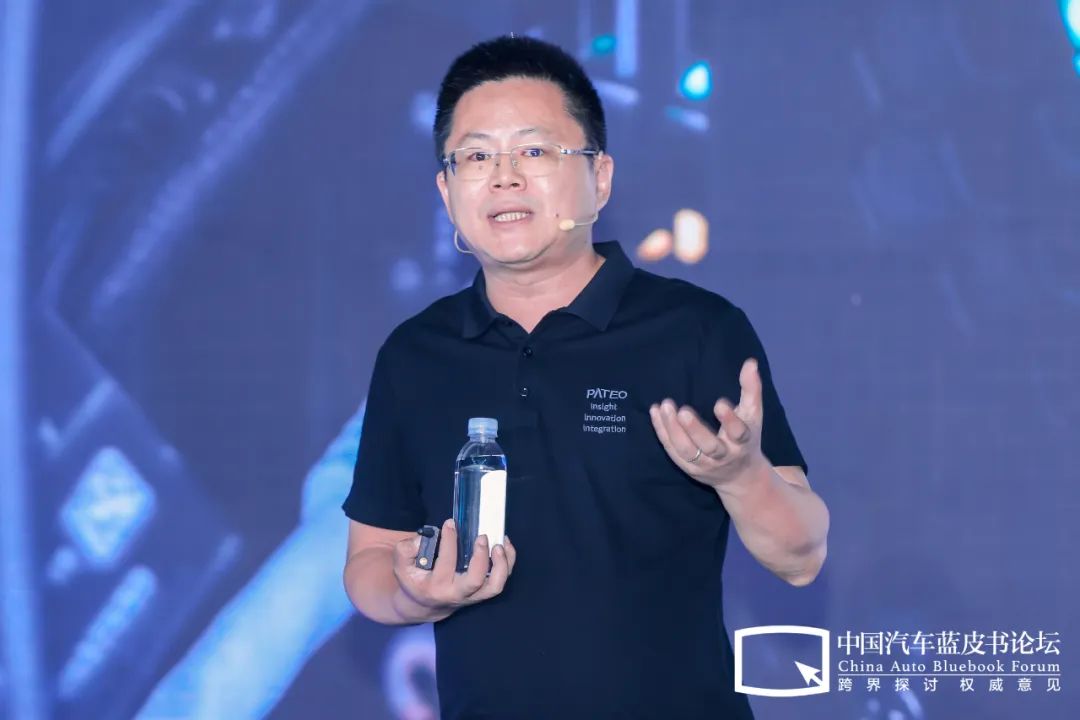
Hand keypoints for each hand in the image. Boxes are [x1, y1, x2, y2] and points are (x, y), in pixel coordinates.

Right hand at [392, 518, 516, 619]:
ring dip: (502, 564)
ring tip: (500, 543)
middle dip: (482, 557)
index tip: (451, 523)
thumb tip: (426, 537)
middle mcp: (458, 594)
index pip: (446, 562)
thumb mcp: (402, 566)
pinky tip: (505, 545)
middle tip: (481, 537)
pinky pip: (501, 580)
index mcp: (437, 587)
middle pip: (476, 580)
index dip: (450, 540)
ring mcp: (474, 595)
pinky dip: (508, 563)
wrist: (424, 605)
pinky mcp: (483, 592)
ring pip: (495, 585)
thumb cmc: (415, 580)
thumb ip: (407, 549)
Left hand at [649, 357, 766, 488]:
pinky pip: (672, 450)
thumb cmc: (746, 438)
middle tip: (683, 410)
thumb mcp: (753, 415)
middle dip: (695, 430)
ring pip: (687, 451)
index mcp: (742, 442)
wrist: (740, 477)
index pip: (738, 433)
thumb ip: (751, 389)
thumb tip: (750, 363)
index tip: (719, 403)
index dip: (730, 420)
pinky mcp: (688, 467)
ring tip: (665, 407)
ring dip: (673, 430)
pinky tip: (656, 412)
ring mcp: (704, 465)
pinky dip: (663, 432)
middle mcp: (724, 456)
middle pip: (709, 447)